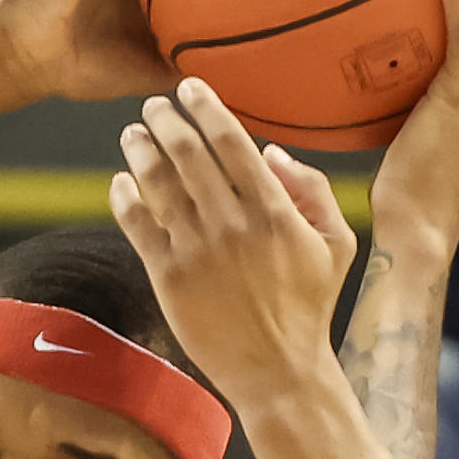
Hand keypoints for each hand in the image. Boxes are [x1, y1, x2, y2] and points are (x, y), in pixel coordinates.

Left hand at [110, 80, 357, 396]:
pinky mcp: (169, 277)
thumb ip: (313, 190)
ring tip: (132, 133)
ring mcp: (197, 250)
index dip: (205, 107)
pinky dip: (125, 195)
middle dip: (165, 120)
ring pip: (157, 182)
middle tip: (154, 107)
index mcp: (273, 211)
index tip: (189, 88)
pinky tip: (121, 180)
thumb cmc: (309, 306)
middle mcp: (232, 224)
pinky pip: (138, 224)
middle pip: (187, 153)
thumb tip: (270, 152)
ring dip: (140, 149)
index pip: (231, 142)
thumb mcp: (337, 244)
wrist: (278, 370)